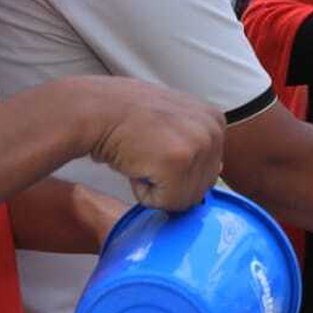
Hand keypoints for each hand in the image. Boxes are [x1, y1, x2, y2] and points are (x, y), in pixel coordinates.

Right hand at [76, 77, 224, 210]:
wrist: (93, 110)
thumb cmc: (125, 117)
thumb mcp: (172, 120)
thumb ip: (196, 141)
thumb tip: (219, 171)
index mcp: (214, 120)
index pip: (208, 172)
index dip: (176, 170)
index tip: (154, 147)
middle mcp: (213, 130)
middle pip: (201, 188)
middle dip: (169, 182)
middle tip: (145, 154)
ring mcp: (198, 145)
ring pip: (185, 199)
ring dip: (156, 188)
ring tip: (140, 157)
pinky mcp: (179, 162)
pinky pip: (168, 203)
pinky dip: (144, 193)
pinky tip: (134, 165)